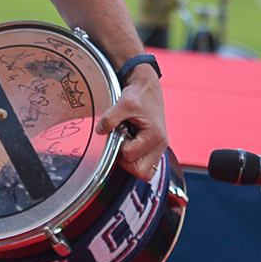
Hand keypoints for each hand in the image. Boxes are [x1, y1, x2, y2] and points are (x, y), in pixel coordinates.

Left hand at [99, 66, 167, 180]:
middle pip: (141, 171)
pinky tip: (132, 146)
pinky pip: (147, 167)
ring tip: (127, 144)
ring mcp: (160, 148)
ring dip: (132, 163)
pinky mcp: (156, 148)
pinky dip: (137, 161)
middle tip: (122, 142)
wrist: (148, 88)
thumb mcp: (124, 103)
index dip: (120, 146)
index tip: (121, 132)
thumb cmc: (140, 95)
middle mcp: (161, 145)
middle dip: (126, 160)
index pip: (130, 156)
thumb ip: (110, 118)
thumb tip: (100, 131)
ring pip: (145, 173)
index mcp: (155, 136)